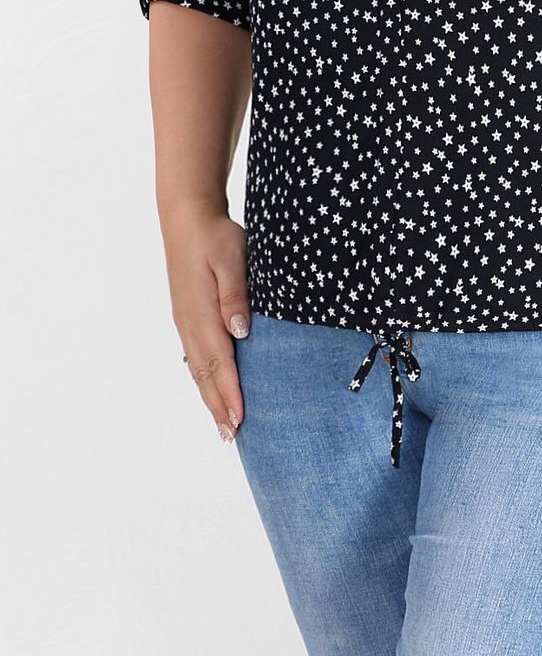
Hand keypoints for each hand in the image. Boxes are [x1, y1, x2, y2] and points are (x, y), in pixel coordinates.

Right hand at [166, 209, 250, 443]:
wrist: (187, 219)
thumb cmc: (215, 236)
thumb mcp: (232, 258)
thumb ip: (235, 295)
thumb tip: (240, 332)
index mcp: (202, 313)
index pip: (220, 362)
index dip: (230, 392)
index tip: (240, 419)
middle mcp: (191, 324)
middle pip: (205, 374)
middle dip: (219, 406)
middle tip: (232, 436)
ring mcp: (186, 322)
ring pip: (198, 368)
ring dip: (211, 397)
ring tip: (225, 424)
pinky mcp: (187, 316)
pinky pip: (196, 356)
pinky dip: (205, 378)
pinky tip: (212, 388)